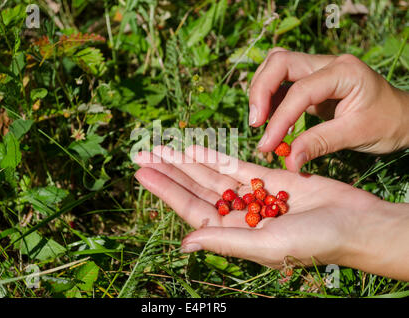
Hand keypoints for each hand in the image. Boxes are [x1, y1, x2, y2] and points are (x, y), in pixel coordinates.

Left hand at [134, 145, 408, 279]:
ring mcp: (252, 195)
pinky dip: (215, 156)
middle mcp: (238, 214)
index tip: (142, 172)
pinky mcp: (269, 179)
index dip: (165, 190)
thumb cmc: (315, 242)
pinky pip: (235, 165)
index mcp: (233, 233)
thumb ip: (225, 241)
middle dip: (169, 171)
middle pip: (195, 188)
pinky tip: (195, 147)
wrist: (355, 224)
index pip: (190, 208)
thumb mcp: (267, 245)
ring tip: (161, 148)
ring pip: (211, 174)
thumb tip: (185, 243)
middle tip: (142, 154)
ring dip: (187, 161)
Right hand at [248, 48, 408, 171]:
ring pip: (276, 67)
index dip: (279, 118)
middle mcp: (327, 63)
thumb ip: (320, 144)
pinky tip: (273, 122)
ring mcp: (318, 69)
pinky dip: (271, 100)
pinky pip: (282, 83)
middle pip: (280, 62)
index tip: (267, 145)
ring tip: (260, 123)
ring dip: (261, 92)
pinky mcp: (311, 81)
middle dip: (260, 91)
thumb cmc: (387, 123)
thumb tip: (288, 161)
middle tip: (255, 123)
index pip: (300, 90)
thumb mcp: (357, 134)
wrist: (402, 117)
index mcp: (344, 71)